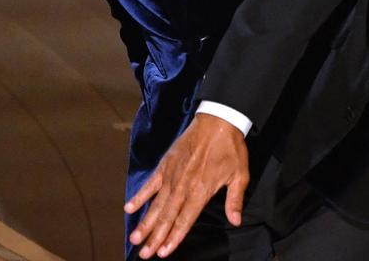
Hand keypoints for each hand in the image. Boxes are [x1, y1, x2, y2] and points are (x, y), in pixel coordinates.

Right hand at [124, 114, 249, 257]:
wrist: (218, 121)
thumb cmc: (231, 149)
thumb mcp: (240, 175)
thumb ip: (234, 200)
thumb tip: (235, 221)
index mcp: (201, 191)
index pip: (184, 220)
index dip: (174, 238)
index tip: (163, 253)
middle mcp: (183, 186)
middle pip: (167, 217)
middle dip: (155, 237)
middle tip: (143, 254)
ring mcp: (171, 176)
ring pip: (156, 204)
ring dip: (145, 223)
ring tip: (134, 238)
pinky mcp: (165, 165)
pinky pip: (150, 184)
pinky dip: (140, 196)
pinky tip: (129, 208)